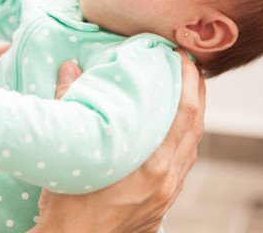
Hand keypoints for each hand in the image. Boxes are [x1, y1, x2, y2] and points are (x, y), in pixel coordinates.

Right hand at [29, 49, 205, 232]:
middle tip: (189, 65)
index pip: (184, 111)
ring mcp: (166, 195)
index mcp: (151, 164)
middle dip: (196, 91)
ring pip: (192, 147)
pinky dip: (183, 141)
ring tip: (185, 92)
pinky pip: (182, 166)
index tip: (183, 56)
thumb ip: (69, 102)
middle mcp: (166, 179)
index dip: (189, 80)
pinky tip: (173, 132)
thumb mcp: (69, 150)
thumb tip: (70, 67)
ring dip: (192, 116)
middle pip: (195, 126)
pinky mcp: (161, 206)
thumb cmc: (66, 204)